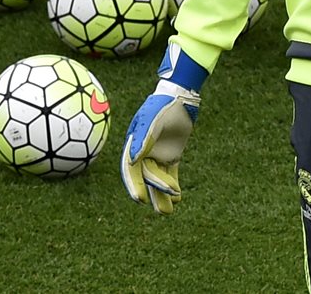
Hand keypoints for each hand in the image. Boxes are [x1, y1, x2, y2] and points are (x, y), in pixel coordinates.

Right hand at [120, 40, 208, 213]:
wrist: (179, 98)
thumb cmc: (161, 106)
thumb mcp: (152, 120)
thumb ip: (143, 138)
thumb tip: (133, 159)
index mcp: (134, 145)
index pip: (131, 169)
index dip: (134, 185)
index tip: (140, 200)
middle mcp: (144, 152)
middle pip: (147, 176)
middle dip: (154, 192)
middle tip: (163, 210)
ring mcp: (158, 155)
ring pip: (158, 179)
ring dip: (162, 195)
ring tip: (169, 211)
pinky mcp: (172, 155)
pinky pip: (171, 173)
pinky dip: (173, 185)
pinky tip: (178, 198)